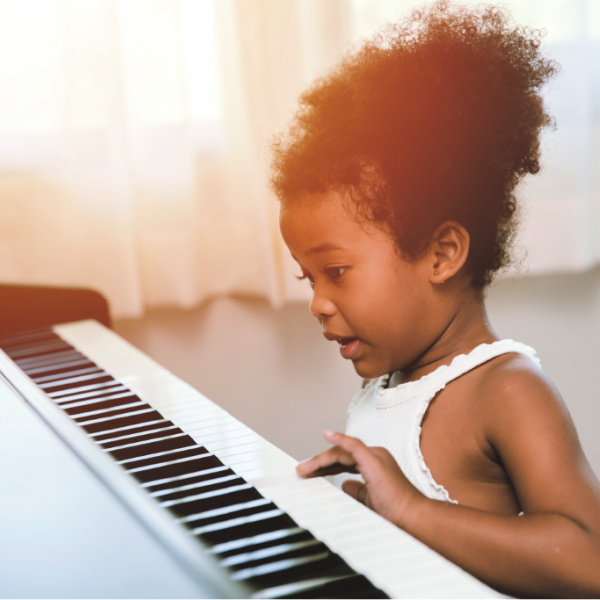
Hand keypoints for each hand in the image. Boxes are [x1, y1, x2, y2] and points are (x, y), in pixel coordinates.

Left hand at [296, 430, 423, 527]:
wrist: (411, 517)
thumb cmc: (396, 511)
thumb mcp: (369, 499)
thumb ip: (357, 490)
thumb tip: (344, 485)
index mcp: (374, 463)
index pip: (344, 460)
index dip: (326, 466)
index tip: (310, 472)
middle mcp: (375, 455)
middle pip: (340, 455)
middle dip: (319, 463)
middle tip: (302, 470)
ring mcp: (375, 456)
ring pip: (341, 452)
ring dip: (320, 460)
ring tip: (304, 468)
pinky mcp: (374, 460)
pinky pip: (353, 445)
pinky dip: (339, 440)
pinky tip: (326, 435)